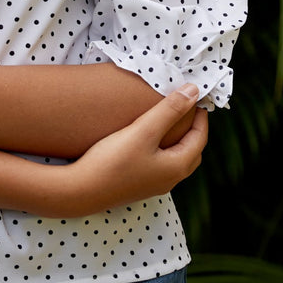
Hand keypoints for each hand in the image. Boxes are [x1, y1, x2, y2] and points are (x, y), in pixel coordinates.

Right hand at [51, 84, 207, 217]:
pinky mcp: (139, 185)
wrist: (81, 191)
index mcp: (177, 167)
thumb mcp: (143, 130)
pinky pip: (162, 164)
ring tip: (169, 119)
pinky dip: (164, 148)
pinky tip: (148, 139)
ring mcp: (153, 185)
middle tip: (186, 106)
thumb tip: (194, 91)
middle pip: (192, 151)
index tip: (195, 95)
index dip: (200, 116)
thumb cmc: (113, 160)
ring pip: (177, 159)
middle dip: (193, 129)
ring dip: (179, 139)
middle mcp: (169, 180)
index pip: (200, 138)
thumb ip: (169, 110)